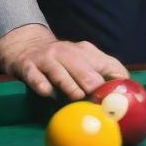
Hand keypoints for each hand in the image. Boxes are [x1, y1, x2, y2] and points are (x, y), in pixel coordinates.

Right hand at [0, 24, 128, 98]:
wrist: (27, 44)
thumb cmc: (61, 60)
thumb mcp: (82, 61)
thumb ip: (98, 74)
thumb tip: (118, 96)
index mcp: (86, 51)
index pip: (108, 64)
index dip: (115, 81)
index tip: (117, 97)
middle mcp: (68, 52)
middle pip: (85, 69)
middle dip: (93, 85)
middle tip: (97, 101)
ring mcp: (47, 58)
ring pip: (61, 72)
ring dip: (70, 86)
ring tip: (78, 97)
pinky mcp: (28, 65)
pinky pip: (35, 76)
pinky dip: (41, 84)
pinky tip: (47, 92)